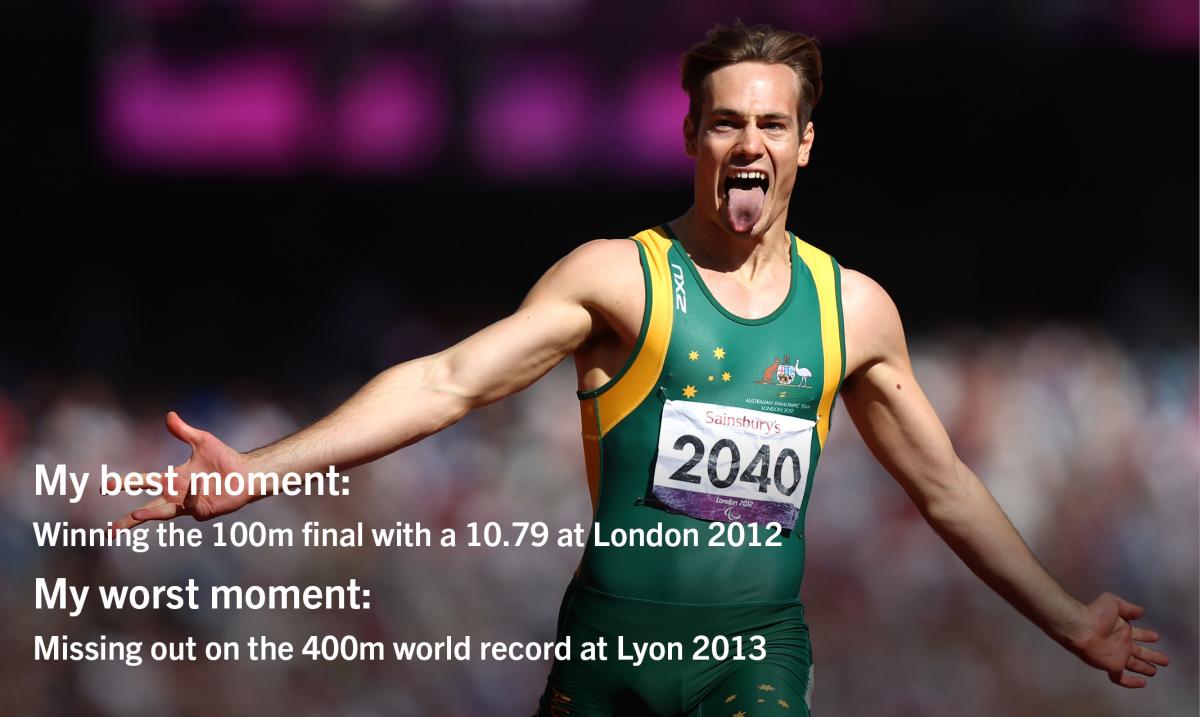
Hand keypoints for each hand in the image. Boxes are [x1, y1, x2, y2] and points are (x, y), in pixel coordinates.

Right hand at [109, 412, 253, 530]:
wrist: (247, 473)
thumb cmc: (225, 459)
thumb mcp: (201, 441)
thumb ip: (183, 431)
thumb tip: (169, 415)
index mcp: (173, 479)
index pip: (143, 482)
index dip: (125, 483)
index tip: (105, 486)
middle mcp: (177, 495)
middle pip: (148, 508)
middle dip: (129, 520)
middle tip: (110, 530)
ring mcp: (188, 506)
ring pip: (163, 513)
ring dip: (149, 514)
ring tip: (134, 515)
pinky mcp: (201, 512)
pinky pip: (190, 504)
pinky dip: (190, 496)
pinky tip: (197, 486)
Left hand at [1067, 592, 1168, 687]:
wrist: (1081, 627)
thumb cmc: (1094, 613)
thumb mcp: (1114, 603)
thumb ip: (1128, 608)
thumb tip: (1141, 611)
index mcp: (1122, 629)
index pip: (1139, 634)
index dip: (1147, 636)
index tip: (1156, 636)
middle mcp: (1121, 643)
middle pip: (1140, 652)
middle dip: (1152, 655)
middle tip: (1164, 659)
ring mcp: (1117, 655)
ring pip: (1135, 665)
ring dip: (1145, 668)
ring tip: (1155, 670)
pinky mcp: (1112, 666)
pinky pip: (1122, 678)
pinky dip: (1132, 683)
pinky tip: (1142, 683)